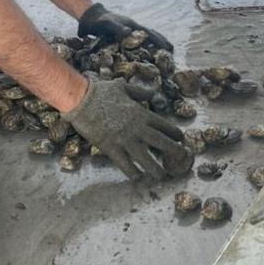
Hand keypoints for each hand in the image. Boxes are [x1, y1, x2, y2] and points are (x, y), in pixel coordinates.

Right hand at [62, 79, 190, 180]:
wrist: (81, 100)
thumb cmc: (100, 91)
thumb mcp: (123, 87)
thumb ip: (139, 92)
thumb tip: (152, 93)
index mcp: (140, 113)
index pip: (163, 125)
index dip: (174, 133)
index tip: (180, 139)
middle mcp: (137, 128)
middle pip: (161, 142)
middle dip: (174, 151)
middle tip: (182, 158)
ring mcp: (125, 139)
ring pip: (146, 158)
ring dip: (155, 168)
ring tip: (161, 176)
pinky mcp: (111, 148)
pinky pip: (125, 164)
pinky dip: (132, 172)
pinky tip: (137, 177)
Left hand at [77, 3, 172, 52]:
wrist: (92, 16)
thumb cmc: (99, 22)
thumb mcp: (107, 25)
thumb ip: (117, 28)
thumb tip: (129, 32)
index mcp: (133, 26)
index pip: (150, 34)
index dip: (160, 41)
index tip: (169, 49)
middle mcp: (134, 27)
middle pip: (153, 34)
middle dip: (163, 42)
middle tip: (173, 52)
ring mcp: (131, 30)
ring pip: (148, 36)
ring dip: (158, 43)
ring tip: (166, 51)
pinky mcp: (126, 33)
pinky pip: (141, 39)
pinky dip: (148, 44)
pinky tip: (149, 50)